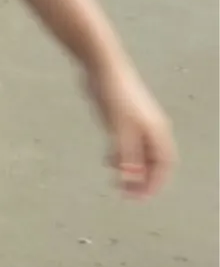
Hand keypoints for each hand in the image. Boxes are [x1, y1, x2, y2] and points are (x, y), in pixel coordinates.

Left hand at [85, 61, 174, 198]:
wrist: (102, 68)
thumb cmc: (114, 95)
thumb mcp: (119, 127)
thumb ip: (126, 153)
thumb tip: (131, 178)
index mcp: (156, 131)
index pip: (164, 164)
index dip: (154, 183)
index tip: (139, 198)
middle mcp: (151, 129)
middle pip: (153, 161)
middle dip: (142, 180)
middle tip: (126, 195)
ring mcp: (136, 124)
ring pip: (139, 154)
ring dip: (131, 170)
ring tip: (117, 183)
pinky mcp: (122, 119)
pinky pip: (127, 144)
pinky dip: (120, 156)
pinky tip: (108, 162)